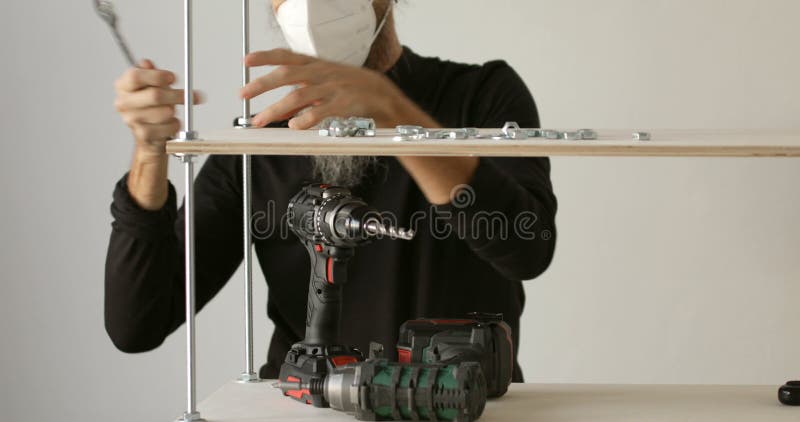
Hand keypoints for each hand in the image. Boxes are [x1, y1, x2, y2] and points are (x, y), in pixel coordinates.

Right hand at [113, 59, 202, 156]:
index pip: (135, 77)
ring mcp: (131, 120)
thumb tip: (147, 63)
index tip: (172, 78)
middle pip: (154, 95)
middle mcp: (123, 103)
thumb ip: (150, 72)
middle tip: (191, 95)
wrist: (148, 134)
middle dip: (177, 95)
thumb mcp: (150, 84)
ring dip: (174, 111)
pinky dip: (175, 124)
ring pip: (165, 112)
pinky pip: (169, 127)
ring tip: (172, 110)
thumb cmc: (151, 105)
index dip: (157, 76)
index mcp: (123, 86)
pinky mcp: (143, 135)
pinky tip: (171, 122)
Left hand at [241, 49, 427, 128]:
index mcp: (318, 66)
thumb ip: (302, 101)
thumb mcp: (326, 91)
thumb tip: (278, 112)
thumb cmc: (354, 93)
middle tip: (243, 94)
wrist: (386, 99)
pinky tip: (294, 126)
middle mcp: (323, 74)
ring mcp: (334, 88)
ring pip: (299, 95)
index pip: (287, 56)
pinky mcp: (345, 104)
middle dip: (262, 84)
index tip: (246, 60)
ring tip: (261, 120)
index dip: (266, 57)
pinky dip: (306, 119)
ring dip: (276, 108)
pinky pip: (322, 111)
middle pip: (287, 74)